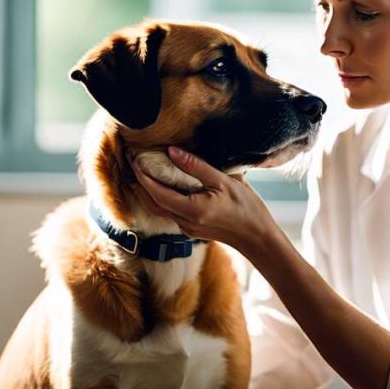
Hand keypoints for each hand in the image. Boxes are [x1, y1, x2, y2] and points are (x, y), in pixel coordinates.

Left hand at [128, 147, 279, 256]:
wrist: (257, 237)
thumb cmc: (246, 208)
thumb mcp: (224, 182)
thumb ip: (197, 167)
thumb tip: (172, 151)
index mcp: (192, 210)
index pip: (157, 192)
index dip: (143, 176)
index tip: (135, 159)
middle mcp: (185, 222)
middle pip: (151, 204)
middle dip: (138, 184)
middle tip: (132, 163)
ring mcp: (187, 228)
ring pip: (158, 210)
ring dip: (146, 193)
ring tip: (140, 174)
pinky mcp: (192, 229)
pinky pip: (169, 213)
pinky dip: (159, 199)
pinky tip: (161, 188)